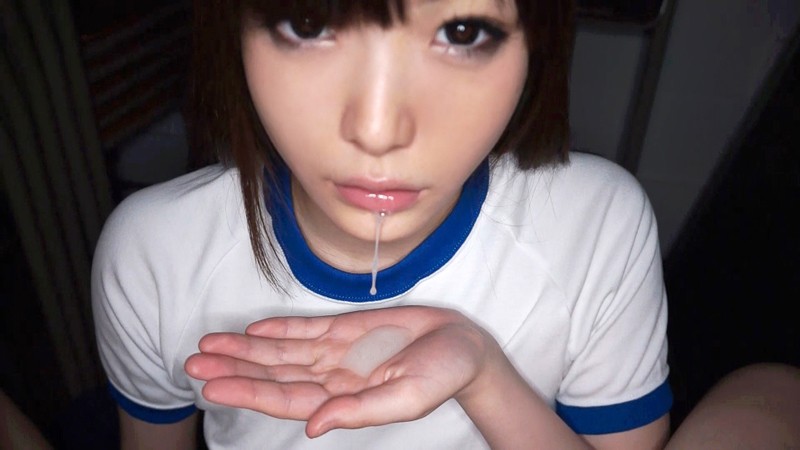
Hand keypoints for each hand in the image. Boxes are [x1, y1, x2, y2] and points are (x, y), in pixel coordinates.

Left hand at [184, 306, 499, 436]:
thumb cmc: (442, 376)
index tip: (212, 385)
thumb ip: (360, 411)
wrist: (464, 345)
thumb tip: (314, 427)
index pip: (285, 398)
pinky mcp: (346, 329)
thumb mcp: (406, 398)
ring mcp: (336, 353)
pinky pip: (304, 330)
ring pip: (281, 352)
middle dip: (234, 369)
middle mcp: (331, 378)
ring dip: (245, 349)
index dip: (248, 391)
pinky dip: (277, 330)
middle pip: (273, 374)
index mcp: (342, 400)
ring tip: (208, 344)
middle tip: (193, 362)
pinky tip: (251, 330)